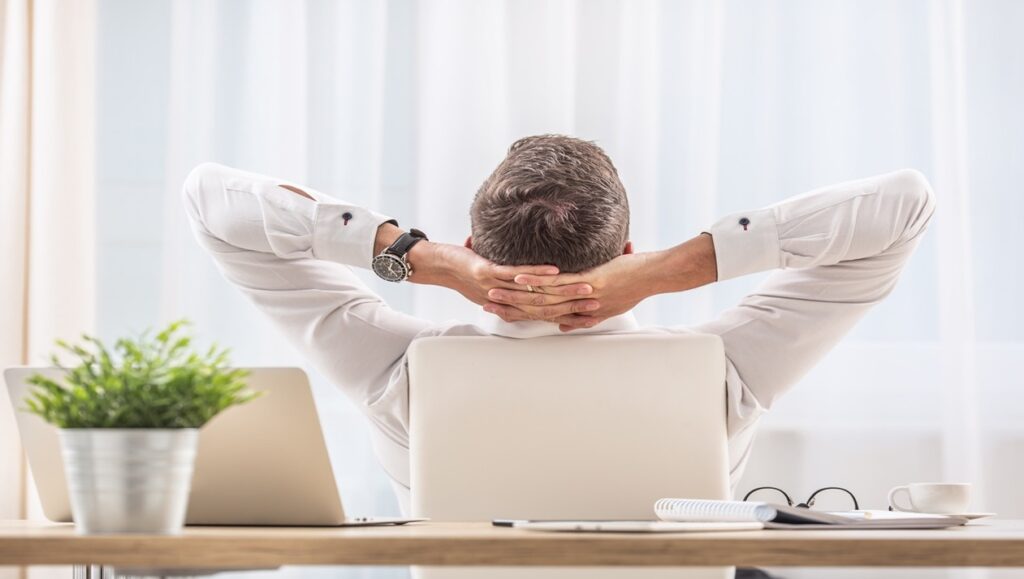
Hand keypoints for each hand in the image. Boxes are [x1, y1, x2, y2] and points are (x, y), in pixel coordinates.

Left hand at [408, 241, 597, 309]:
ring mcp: (497, 288)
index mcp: (510, 303)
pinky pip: (515, 275)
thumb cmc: (468, 268)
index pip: (545, 310)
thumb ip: (516, 276)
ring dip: (562, 290)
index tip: (593, 310)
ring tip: (586, 286)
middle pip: (545, 305)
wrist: (437, 265)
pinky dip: (536, 274)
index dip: (569, 311)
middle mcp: (506, 300)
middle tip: (598, 301)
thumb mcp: (496, 274)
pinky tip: (554, 271)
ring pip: (534, 293)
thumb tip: (535, 272)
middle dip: (573, 303)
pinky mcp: (487, 273)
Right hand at [484, 234, 718, 331]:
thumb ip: (591, 311)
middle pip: (540, 312)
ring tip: (493, 292)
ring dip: (517, 297)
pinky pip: (557, 284)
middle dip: (512, 310)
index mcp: (585, 314)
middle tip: (487, 307)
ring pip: (544, 299)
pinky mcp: (588, 282)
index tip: (502, 315)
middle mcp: (580, 309)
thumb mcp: (612, 301)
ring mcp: (583, 296)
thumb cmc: (637, 283)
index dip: (524, 318)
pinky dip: (536, 281)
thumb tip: (573, 320)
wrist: (655, 276)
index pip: (548, 317)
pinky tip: (517, 277)